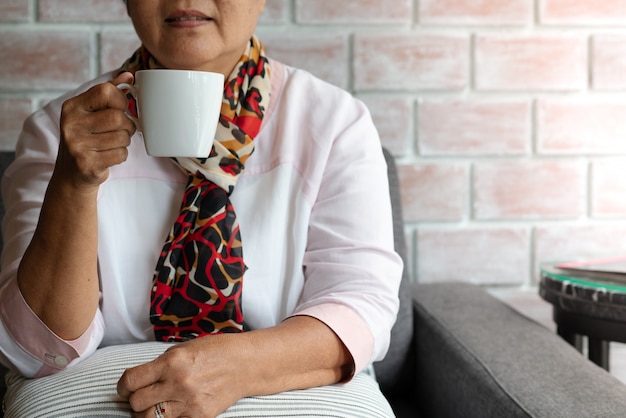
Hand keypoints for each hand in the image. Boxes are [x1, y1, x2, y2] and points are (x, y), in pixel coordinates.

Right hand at [55, 72, 135, 190]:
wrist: (71, 173)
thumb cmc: (87, 138)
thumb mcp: (92, 112)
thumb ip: (108, 93)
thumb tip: (129, 76)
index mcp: (72, 106)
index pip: (106, 91)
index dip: (121, 100)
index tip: (120, 108)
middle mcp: (71, 123)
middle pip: (118, 117)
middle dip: (127, 125)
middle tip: (121, 130)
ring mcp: (77, 144)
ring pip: (122, 137)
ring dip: (125, 141)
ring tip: (113, 143)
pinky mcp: (87, 163)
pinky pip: (121, 154)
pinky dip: (121, 155)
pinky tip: (109, 155)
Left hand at [117, 336, 247, 417]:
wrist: (245, 364)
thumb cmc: (214, 351)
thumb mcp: (183, 349)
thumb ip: (160, 364)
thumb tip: (139, 380)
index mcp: (172, 361)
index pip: (131, 381)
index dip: (122, 386)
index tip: (125, 388)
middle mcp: (178, 382)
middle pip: (137, 402)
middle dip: (134, 399)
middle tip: (142, 395)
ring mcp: (190, 402)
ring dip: (147, 413)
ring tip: (155, 405)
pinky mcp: (200, 417)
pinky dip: (169, 417)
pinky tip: (174, 409)